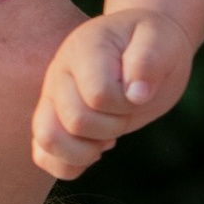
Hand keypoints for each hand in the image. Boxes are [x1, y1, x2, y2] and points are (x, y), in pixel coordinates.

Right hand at [31, 7, 196, 178]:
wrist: (143, 45)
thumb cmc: (153, 41)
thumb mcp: (162, 40)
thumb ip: (149, 60)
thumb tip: (137, 94)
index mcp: (85, 48)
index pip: (98, 95)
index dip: (126, 104)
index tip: (139, 91)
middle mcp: (60, 72)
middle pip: (75, 121)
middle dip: (112, 126)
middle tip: (127, 111)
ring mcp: (51, 98)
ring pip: (47, 141)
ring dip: (86, 150)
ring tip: (108, 136)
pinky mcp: (53, 120)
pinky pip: (42, 155)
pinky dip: (69, 164)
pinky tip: (95, 149)